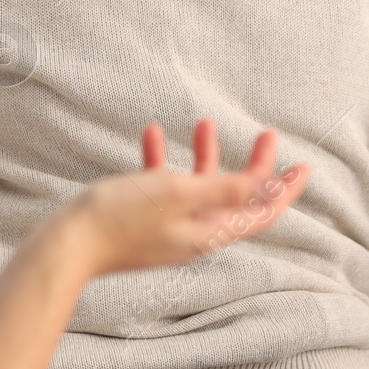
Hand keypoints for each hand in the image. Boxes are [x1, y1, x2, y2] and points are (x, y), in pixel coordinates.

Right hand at [57, 118, 308, 279]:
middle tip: (266, 135)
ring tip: (203, 123)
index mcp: (207, 231)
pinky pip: (160, 185)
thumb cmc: (120, 218)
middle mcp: (191, 232)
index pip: (260, 212)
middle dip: (253, 166)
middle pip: (235, 197)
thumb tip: (265, 185)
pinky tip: (150, 133)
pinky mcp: (140, 218)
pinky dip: (161, 159)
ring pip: (198, 187)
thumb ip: (223, 190)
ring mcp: (165, 226)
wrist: (64, 245)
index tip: (303, 166)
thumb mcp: (178, 195)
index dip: (284, 189)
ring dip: (205, 155)